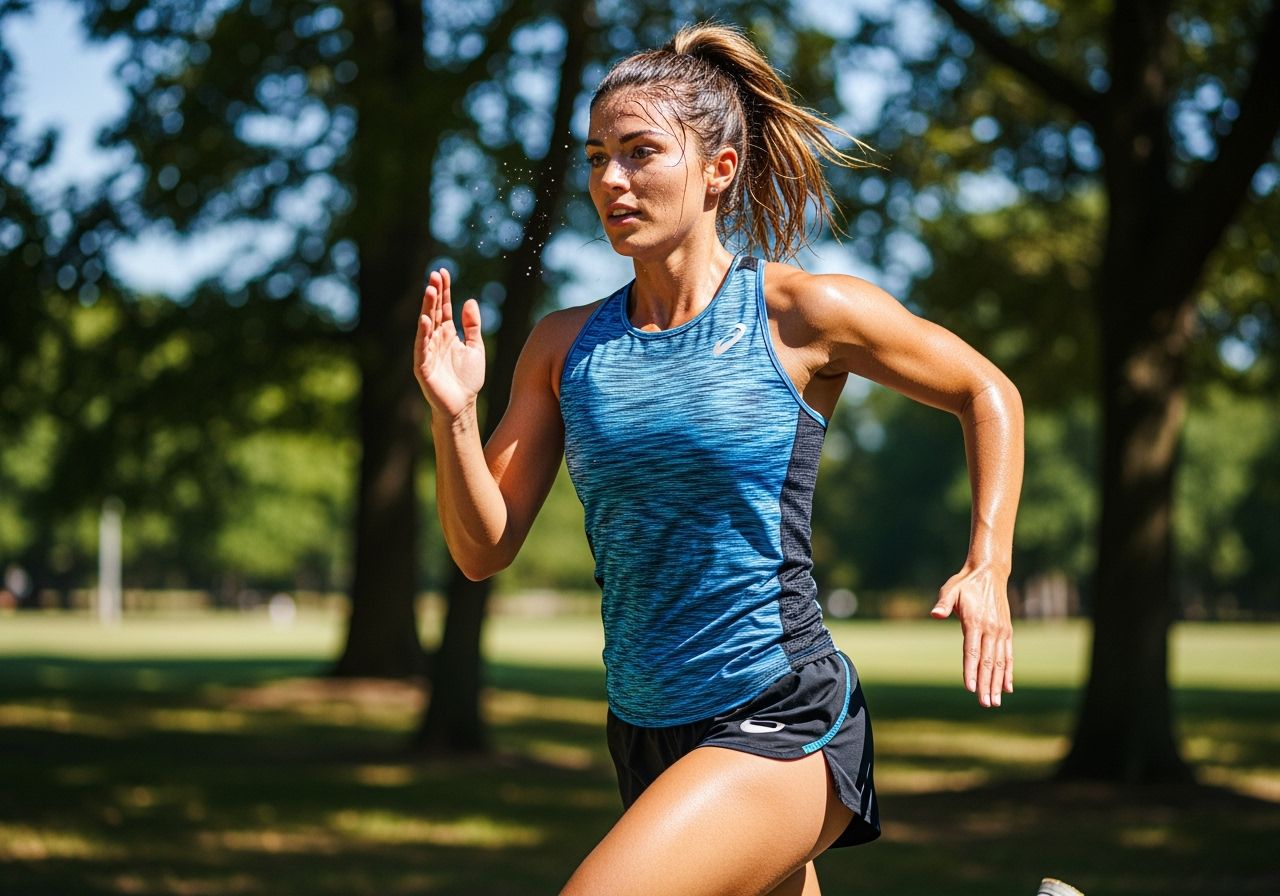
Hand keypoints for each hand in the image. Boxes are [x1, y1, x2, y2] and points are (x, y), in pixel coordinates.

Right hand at [414, 267, 484, 418]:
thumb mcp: (475, 347)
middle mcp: (435, 339)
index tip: (443, 272)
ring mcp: (427, 351)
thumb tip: (469, 301)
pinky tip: (424, 320)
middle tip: (434, 275)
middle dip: (434, 293)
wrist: (462, 405)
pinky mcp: (423, 366)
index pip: (444, 307)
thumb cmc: (467, 379)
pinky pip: (422, 347)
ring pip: (426, 326)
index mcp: (447, 334)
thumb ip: (472, 326)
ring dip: (427, 308)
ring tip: (430, 290)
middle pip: (434, 311)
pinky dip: (422, 334)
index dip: (444, 290)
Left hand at [931, 562, 1013, 707]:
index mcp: (975, 622)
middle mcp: (991, 629)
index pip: (972, 652)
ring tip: (995, 702)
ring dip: (997, 683)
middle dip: (986, 685)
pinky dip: (1008, 672)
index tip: (971, 689)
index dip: (971, 671)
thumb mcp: (950, 590)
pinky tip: (1007, 688)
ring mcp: (1001, 631)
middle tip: (985, 704)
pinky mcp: (1006, 632)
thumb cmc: (965, 583)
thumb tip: (935, 614)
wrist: (989, 573)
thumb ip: (943, 603)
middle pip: (988, 662)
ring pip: (1000, 662)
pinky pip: (1008, 655)